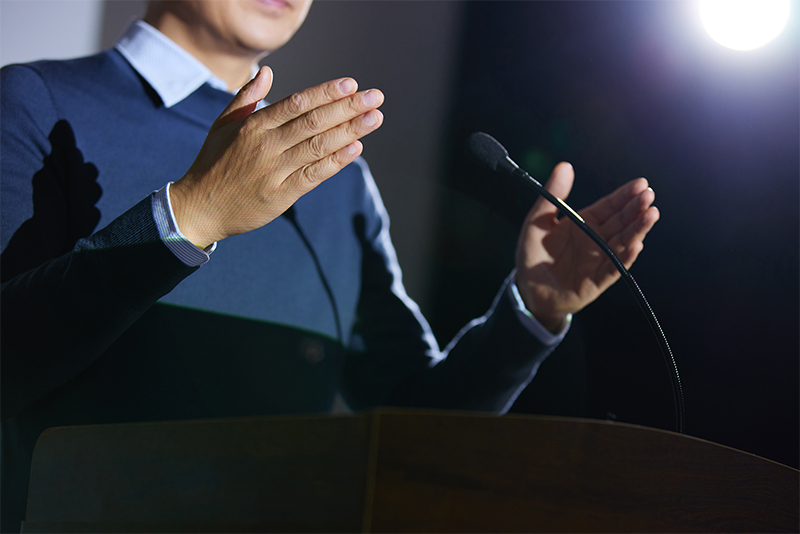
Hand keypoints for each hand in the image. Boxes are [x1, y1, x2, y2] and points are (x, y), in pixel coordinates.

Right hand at [170, 66, 383, 247]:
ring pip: (318, 146)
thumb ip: (246, 98)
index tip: (351, 84)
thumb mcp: (223, 125)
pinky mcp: (281, 195)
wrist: (198, 208)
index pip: (297, 103)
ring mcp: (274, 171)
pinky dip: (336, 161)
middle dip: (348, 108)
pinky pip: (314, 175)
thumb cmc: (213, 163)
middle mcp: (266, 146)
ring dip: (350, 131)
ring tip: (374, 118)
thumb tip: (266, 72)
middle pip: (314, 122)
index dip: (326, 93)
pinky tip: (356, 148)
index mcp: (253, 126)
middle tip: (375, 97)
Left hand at [515, 162, 659, 331]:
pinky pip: (614, 269)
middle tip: (648, 196)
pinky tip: (635, 245)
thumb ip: (552, 195)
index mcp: (586, 223)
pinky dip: (625, 258)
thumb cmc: (533, 254)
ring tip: (651, 215)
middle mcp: (597, 239)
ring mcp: (599, 260)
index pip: (611, 206)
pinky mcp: (597, 281)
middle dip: (636, 208)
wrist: (528, 288)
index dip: (625, 195)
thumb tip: (564, 166)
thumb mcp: (537, 221)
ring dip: (638, 229)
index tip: (641, 183)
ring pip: (623, 243)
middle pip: (621, 222)